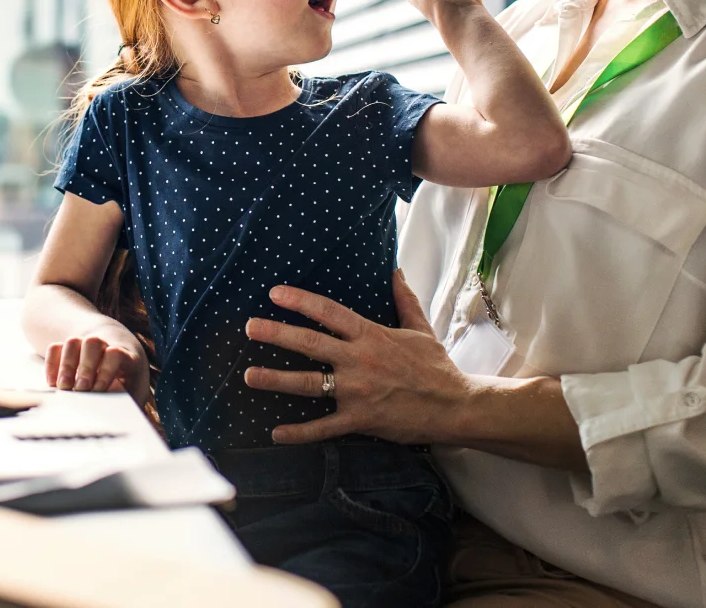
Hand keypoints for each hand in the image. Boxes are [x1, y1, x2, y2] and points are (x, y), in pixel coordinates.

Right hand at [44, 318, 150, 402]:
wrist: (121, 359)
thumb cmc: (129, 382)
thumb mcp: (135, 391)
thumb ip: (129, 401)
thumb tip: (118, 418)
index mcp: (125, 356)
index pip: (114, 353)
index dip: (105, 370)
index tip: (99, 389)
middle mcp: (104, 346)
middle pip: (91, 343)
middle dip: (84, 368)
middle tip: (80, 389)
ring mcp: (84, 345)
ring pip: (72, 342)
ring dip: (66, 365)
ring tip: (63, 387)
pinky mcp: (68, 350)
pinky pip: (55, 348)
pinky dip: (51, 364)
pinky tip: (53, 383)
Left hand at [242, 270, 477, 444]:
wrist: (455, 406)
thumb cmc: (437, 368)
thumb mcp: (420, 330)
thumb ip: (404, 301)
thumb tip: (396, 272)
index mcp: (371, 335)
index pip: (329, 312)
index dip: (300, 301)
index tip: (275, 294)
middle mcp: (359, 360)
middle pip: (310, 344)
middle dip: (277, 334)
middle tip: (250, 328)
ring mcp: (358, 391)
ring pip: (309, 384)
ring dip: (277, 380)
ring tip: (249, 376)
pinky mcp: (360, 419)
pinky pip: (324, 427)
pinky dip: (299, 432)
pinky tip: (276, 433)